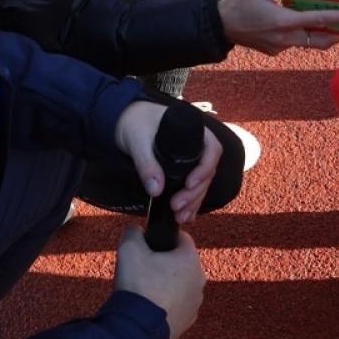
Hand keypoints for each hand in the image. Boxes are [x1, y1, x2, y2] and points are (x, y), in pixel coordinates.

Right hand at [113, 226, 204, 338]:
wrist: (137, 327)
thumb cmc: (138, 285)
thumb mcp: (129, 248)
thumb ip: (134, 232)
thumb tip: (136, 231)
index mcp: (190, 259)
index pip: (182, 238)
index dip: (164, 238)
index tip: (149, 246)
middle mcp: (199, 280)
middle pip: (181, 263)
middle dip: (164, 264)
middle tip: (144, 269)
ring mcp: (195, 303)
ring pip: (180, 285)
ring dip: (166, 285)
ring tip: (145, 290)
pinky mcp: (187, 321)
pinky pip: (177, 305)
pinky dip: (166, 304)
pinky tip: (149, 307)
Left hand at [114, 100, 222, 222]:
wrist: (126, 121)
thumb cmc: (135, 123)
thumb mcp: (138, 142)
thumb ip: (147, 164)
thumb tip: (157, 191)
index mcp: (194, 130)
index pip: (212, 149)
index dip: (205, 168)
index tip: (190, 183)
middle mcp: (197, 145)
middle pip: (207, 171)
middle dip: (195, 192)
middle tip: (177, 206)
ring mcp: (191, 159)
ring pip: (201, 183)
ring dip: (193, 201)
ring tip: (180, 217)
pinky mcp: (182, 170)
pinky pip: (192, 187)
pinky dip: (190, 202)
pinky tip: (185, 216)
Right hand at [218, 0, 338, 53]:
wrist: (220, 26)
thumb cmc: (238, 4)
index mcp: (283, 21)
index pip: (317, 20)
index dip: (338, 18)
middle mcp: (285, 38)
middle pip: (320, 41)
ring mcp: (280, 47)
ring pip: (308, 43)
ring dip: (323, 36)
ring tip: (337, 27)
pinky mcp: (275, 50)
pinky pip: (295, 43)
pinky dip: (303, 35)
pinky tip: (304, 25)